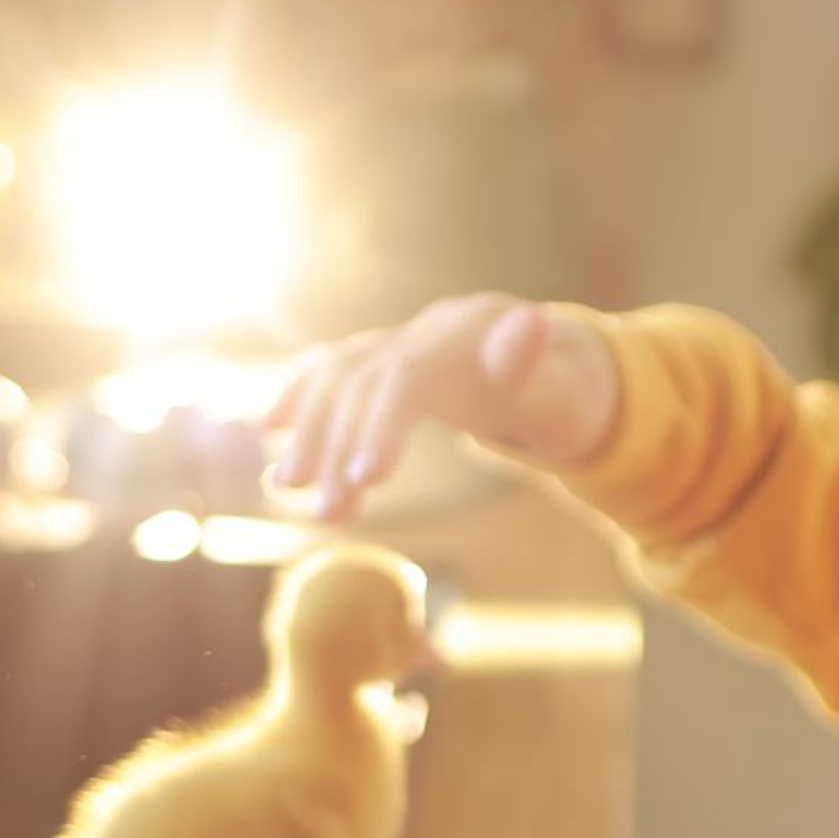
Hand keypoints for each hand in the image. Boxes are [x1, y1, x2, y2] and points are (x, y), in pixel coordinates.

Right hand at [267, 293, 621, 521]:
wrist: (561, 375)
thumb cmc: (566, 399)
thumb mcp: (567, 393)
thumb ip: (538, 367)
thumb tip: (530, 322)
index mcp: (470, 331)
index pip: (408, 375)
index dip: (379, 425)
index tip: (364, 482)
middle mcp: (429, 327)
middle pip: (364, 380)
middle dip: (337, 446)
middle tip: (326, 515)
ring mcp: (405, 338)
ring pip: (339, 375)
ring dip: (310, 432)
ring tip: (287, 489)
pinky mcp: (389, 357)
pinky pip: (333, 368)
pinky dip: (300, 395)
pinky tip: (271, 430)